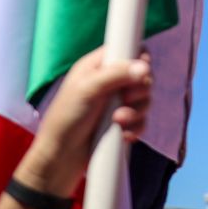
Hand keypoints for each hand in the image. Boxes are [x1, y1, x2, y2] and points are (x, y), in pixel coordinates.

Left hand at [15, 46, 152, 196]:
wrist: (61, 158)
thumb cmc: (65, 119)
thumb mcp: (87, 90)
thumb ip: (116, 75)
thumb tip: (144, 66)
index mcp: (99, 66)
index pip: (129, 50)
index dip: (139, 59)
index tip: (138, 74)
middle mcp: (111, 82)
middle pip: (143, 76)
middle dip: (139, 91)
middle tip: (124, 99)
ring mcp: (118, 103)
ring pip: (145, 100)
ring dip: (136, 113)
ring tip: (117, 121)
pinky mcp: (124, 123)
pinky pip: (143, 120)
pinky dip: (136, 127)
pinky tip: (123, 135)